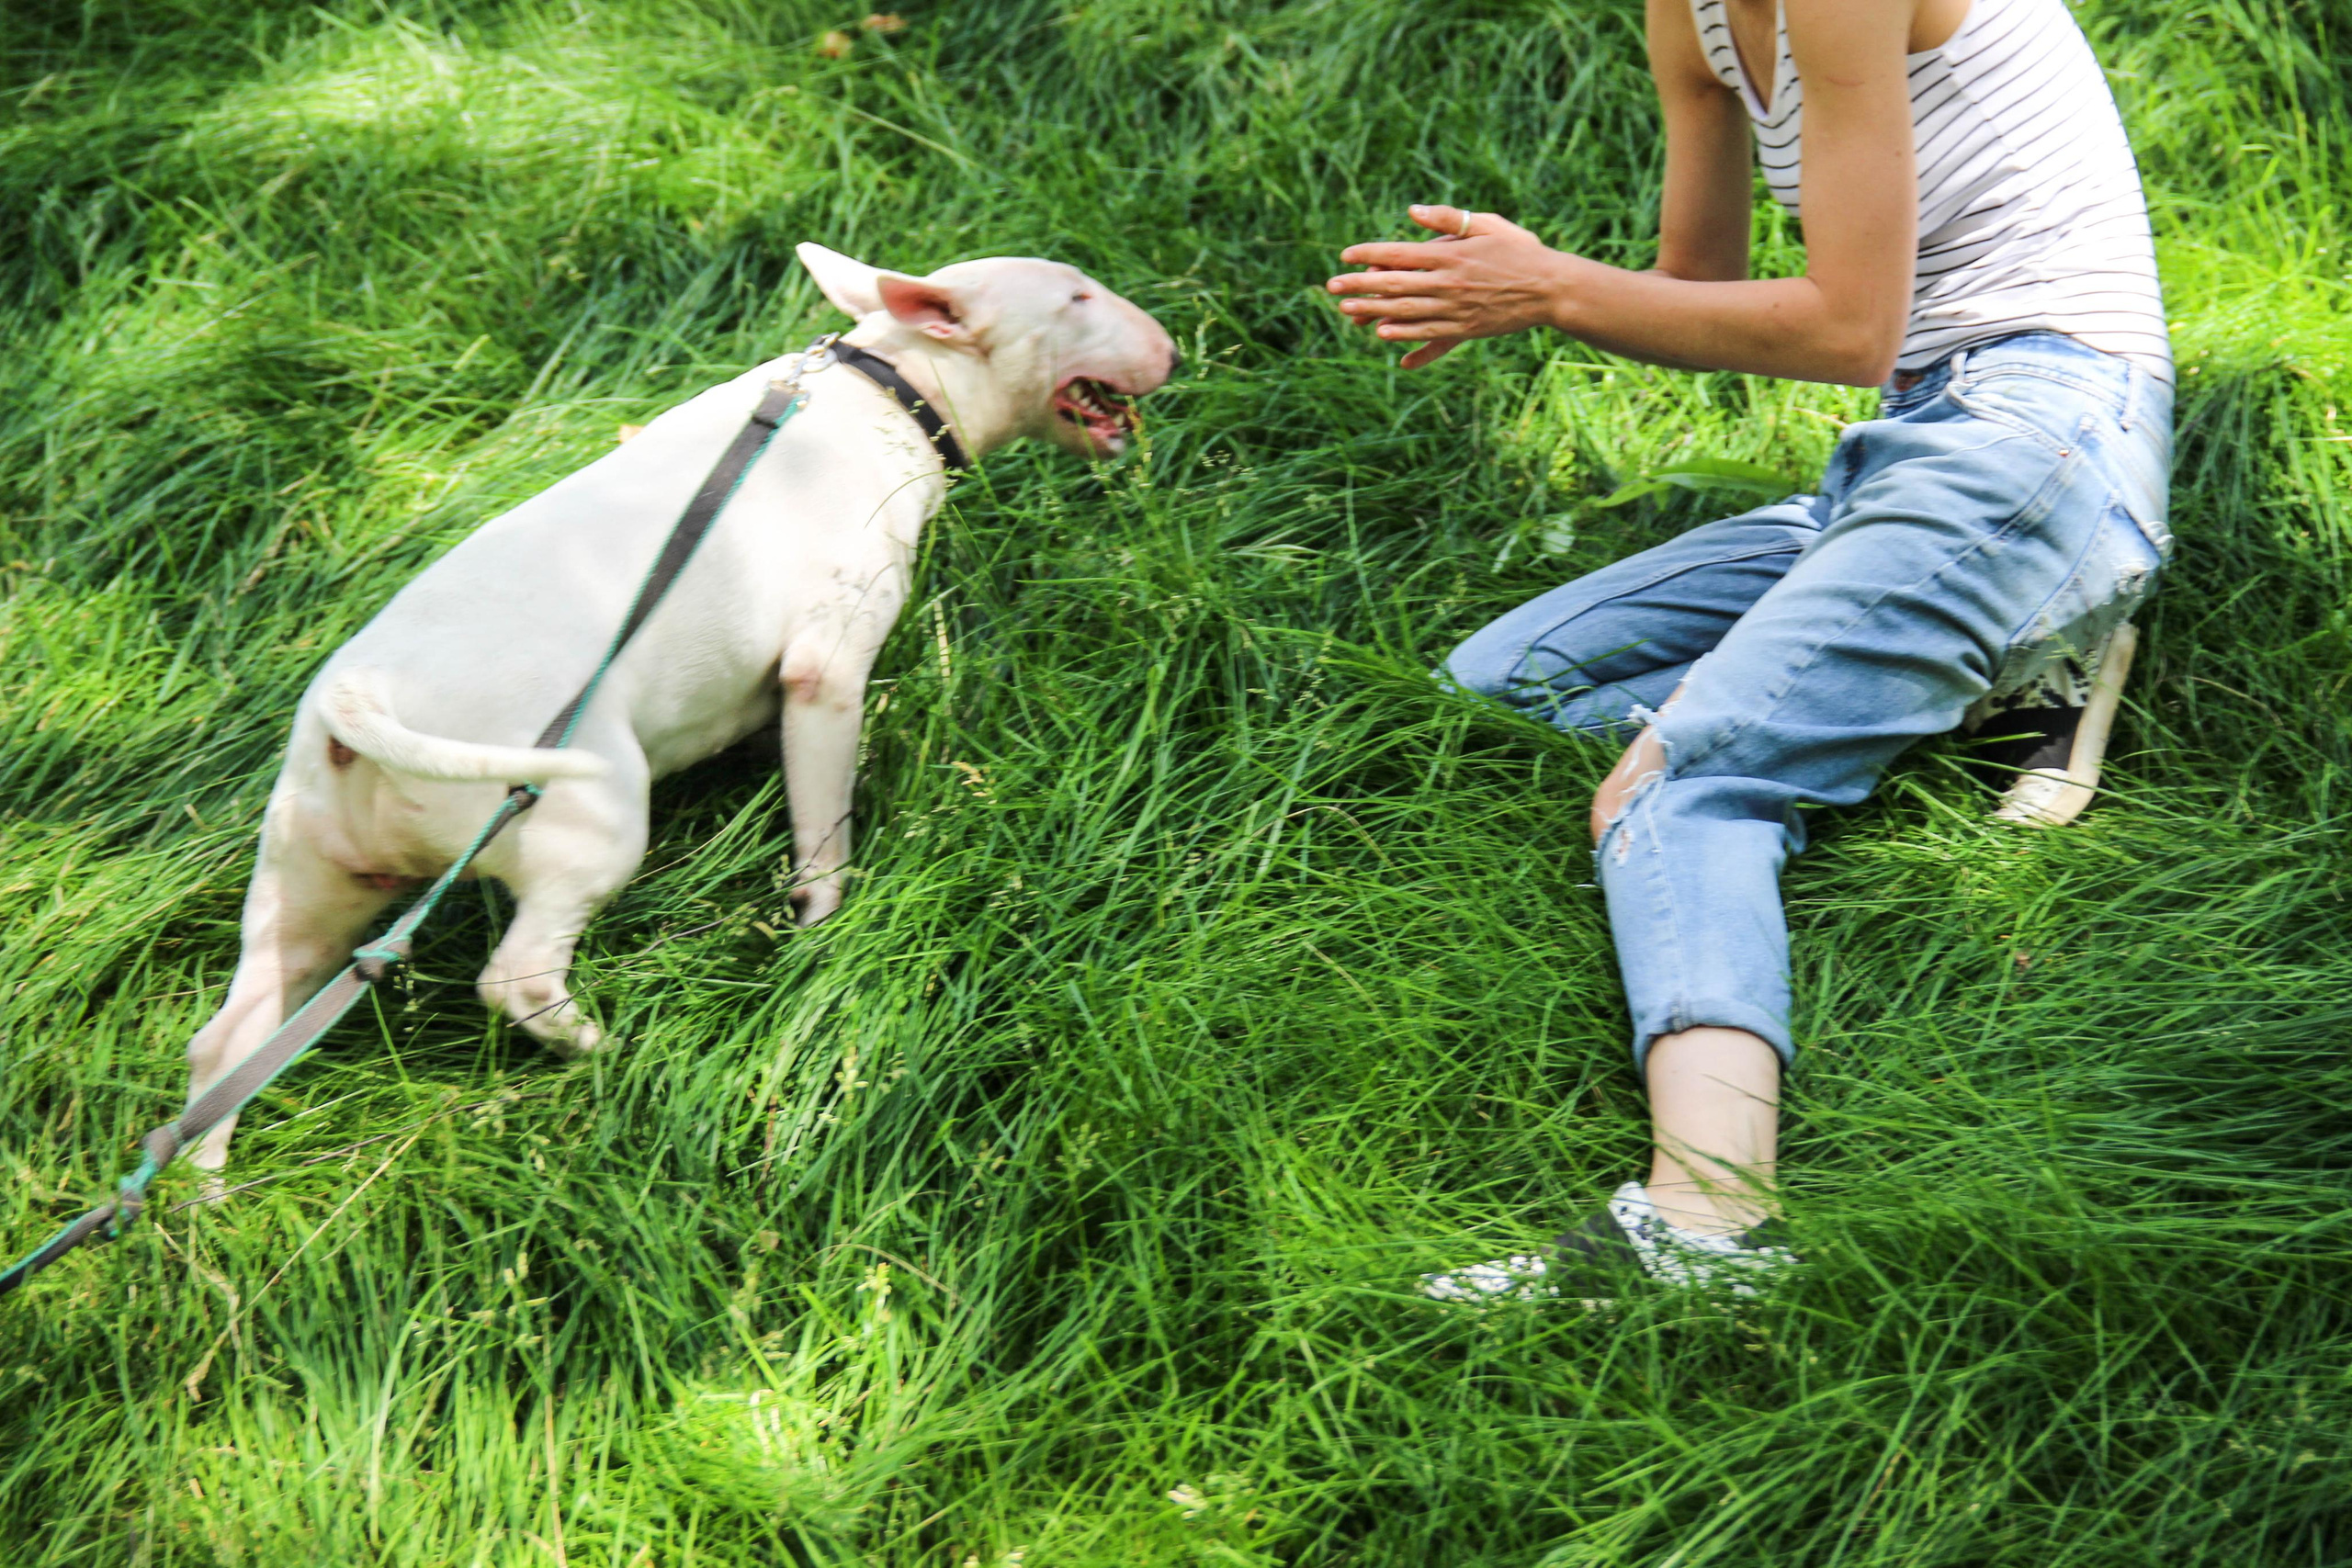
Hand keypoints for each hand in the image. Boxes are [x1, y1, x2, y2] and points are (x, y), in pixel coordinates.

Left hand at [1328, 205, 1577, 367]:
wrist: (1552, 288)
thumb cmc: (1520, 252)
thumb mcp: (1487, 225)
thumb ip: (1449, 218)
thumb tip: (1412, 209)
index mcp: (1451, 253)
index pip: (1400, 253)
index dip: (1369, 253)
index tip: (1345, 255)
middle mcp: (1449, 281)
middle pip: (1395, 284)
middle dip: (1360, 285)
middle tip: (1331, 287)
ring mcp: (1456, 308)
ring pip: (1406, 311)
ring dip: (1373, 310)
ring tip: (1346, 310)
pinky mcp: (1466, 329)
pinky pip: (1429, 334)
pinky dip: (1406, 335)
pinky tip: (1384, 334)